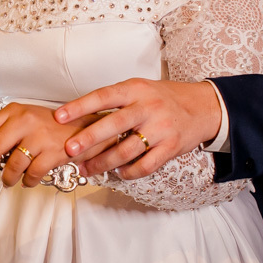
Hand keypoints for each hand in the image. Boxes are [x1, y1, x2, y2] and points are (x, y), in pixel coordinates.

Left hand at [0, 103, 107, 187]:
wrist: (86, 128)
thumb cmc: (53, 126)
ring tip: (9, 181)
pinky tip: (29, 180)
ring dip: (8, 178)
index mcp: (14, 111)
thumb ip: (5, 132)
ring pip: (12, 165)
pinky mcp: (52, 152)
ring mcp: (39, 136)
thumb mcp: (27, 120)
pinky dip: (28, 181)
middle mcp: (24, 120)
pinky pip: (32, 174)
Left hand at [53, 79, 221, 179]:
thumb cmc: (163, 98)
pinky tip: (118, 173)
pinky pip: (146, 165)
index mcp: (136, 89)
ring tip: (86, 169)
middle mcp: (147, 107)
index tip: (59, 116)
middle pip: (113, 125)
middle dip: (88, 139)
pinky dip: (129, 172)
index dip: (80, 106)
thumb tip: (79, 115)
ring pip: (126, 150)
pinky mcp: (171, 147)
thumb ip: (115, 100)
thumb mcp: (140, 88)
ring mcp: (160, 128)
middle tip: (68, 151)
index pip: (103, 96)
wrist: (204, 107)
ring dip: (103, 163)